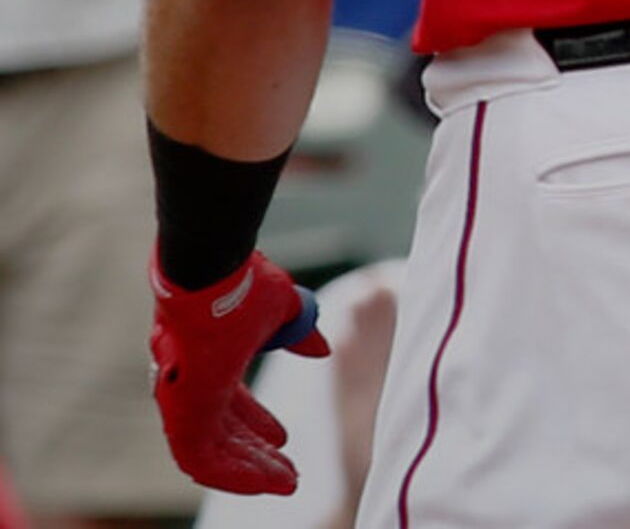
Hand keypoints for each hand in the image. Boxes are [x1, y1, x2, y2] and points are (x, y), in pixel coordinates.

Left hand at [150, 249, 328, 494]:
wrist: (212, 271)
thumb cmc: (242, 283)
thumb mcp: (282, 311)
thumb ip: (299, 332)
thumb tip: (321, 349)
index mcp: (213, 364)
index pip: (231, 408)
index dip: (257, 426)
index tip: (283, 438)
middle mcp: (194, 386)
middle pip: (224, 435)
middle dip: (257, 456)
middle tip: (288, 474)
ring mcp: (185, 400)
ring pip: (211, 454)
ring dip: (249, 472)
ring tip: (285, 484)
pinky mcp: (181, 411)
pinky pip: (199, 458)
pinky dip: (230, 474)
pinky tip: (261, 482)